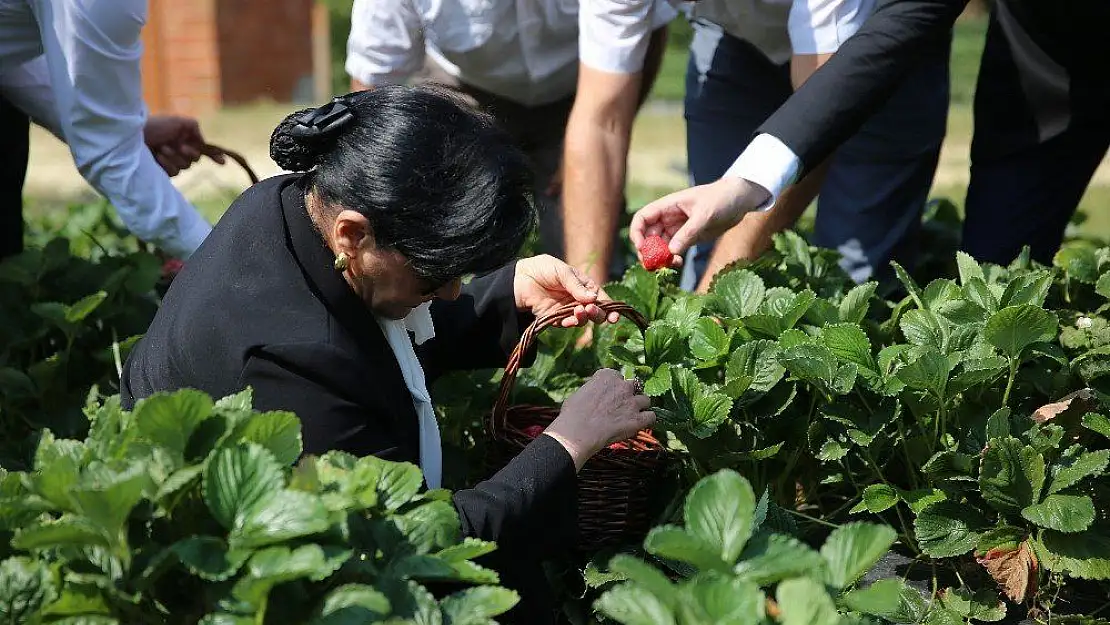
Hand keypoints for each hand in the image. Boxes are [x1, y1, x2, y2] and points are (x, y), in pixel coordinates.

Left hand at [144, 115, 225, 175]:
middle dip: (188, 153)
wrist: (133, 136)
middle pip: (195, 160)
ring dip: (174, 158)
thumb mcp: (177, 121)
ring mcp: (171, 161)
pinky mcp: (163, 171)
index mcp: (185, 139)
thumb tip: (203, 142)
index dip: (214, 156)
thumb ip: (194, 127)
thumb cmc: (155, 125)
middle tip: (179, 146)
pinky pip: (174, 173)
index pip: (203, 149)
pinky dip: (167, 165)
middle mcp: (180, 151)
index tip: (223, 162)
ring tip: (162, 149)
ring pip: (185, 167)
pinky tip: (158, 157)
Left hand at [514, 255, 620, 326]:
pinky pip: (566, 323)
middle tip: (591, 310)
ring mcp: (567, 309)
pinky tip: (569, 320)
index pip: (601, 298)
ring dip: (583, 318)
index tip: (615, 316)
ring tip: (579, 311)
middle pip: (594, 312)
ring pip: (582, 319)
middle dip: (597, 314)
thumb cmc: (542, 269)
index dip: (609, 307)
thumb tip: (593, 298)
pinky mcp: (555, 318)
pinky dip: (570, 323)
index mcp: (584, 286)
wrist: (519, 278)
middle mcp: (578, 299)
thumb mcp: (561, 271)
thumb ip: (576, 285)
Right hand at [544, 369, 654, 470]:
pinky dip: (647, 420)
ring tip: (631, 416)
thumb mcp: (580, 392)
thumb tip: (595, 394)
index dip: (614, 386)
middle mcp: (623, 386)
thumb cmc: (572, 414)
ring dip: (640, 406)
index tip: (609, 394)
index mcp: (607, 376)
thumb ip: (594, 389)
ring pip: (645, 400)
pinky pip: (652, 416)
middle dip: (628, 394)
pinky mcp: (638, 419)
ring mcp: (632, 402)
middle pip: (633, 386)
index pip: (617, 375)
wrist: (577, 432)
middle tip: (620, 406)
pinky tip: (640, 424)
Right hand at [629, 177, 770, 262]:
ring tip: (668, 266)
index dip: (637, 233)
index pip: (643, 218)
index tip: (642, 248)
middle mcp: (669, 218)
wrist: (741, 199)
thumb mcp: (705, 214)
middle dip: (647, 251)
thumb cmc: (722, 198)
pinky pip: (674, 251)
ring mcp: (678, 229)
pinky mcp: (688, 238)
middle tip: (652, 265)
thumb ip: (688, 233)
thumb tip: (671, 251)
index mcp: (668, 206)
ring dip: (660, 258)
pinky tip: (677, 264)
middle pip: (648, 236)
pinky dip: (672, 259)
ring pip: (660, 246)